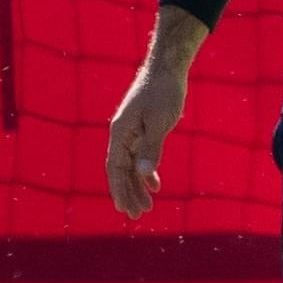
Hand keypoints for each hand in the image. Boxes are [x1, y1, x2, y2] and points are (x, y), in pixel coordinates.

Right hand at [106, 63, 187, 217]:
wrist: (167, 68)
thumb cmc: (163, 92)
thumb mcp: (159, 121)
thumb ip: (152, 148)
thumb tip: (144, 174)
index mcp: (120, 133)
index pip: (115, 168)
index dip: (119, 189)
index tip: (124, 209)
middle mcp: (122, 134)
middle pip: (121, 170)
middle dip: (128, 193)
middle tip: (137, 215)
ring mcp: (132, 132)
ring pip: (131, 165)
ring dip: (137, 185)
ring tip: (146, 206)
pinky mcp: (143, 130)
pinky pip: (141, 156)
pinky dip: (147, 171)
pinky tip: (156, 185)